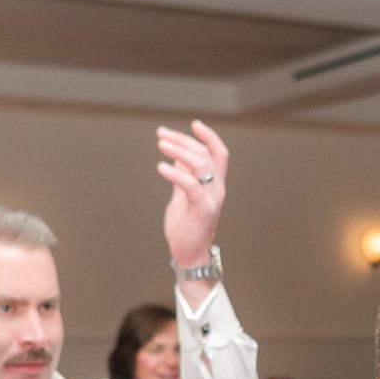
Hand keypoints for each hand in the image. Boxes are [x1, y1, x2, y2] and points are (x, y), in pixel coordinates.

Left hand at [157, 121, 229, 274]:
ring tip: (161, 145)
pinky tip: (161, 167)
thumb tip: (176, 155)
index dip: (209, 136)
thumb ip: (182, 176)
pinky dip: (175, 173)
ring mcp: (211, 199)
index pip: (218, 153)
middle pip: (206, 154)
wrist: (189, 255)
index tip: (193, 124)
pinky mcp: (203, 209)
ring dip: (178, 151)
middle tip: (162, 135)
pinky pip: (190, 185)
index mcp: (214, 184)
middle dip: (183, 140)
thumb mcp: (182, 195)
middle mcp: (216, 189)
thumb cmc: (186, 227)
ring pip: (200, 164)